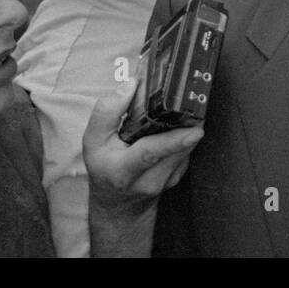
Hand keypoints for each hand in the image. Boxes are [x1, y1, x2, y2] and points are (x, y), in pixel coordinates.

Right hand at [82, 79, 201, 210]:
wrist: (117, 203)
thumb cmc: (104, 165)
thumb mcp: (93, 140)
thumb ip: (108, 111)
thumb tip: (132, 84)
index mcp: (122, 170)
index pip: (150, 154)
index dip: (173, 141)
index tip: (195, 131)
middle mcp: (147, 180)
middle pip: (176, 148)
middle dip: (188, 126)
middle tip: (195, 105)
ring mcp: (166, 182)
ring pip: (186, 149)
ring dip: (186, 129)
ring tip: (180, 114)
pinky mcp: (178, 178)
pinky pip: (186, 152)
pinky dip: (184, 138)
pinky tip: (173, 131)